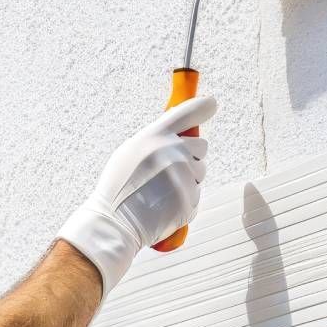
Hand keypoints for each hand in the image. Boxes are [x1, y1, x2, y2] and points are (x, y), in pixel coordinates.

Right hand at [56, 95, 214, 296]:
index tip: (212, 103)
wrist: (115, 223)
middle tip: (169, 171)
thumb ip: (154, 140)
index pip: (187, 112)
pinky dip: (185, 201)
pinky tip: (164, 205)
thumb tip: (177, 132)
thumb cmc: (118, 190)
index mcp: (155, 137)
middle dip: (191, 156)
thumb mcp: (129, 153)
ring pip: (201, 171)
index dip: (202, 106)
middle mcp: (172, 152)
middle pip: (201, 146)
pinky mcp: (189, 199)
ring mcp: (183, 176)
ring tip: (162, 191)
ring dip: (189, 179)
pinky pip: (197, 195)